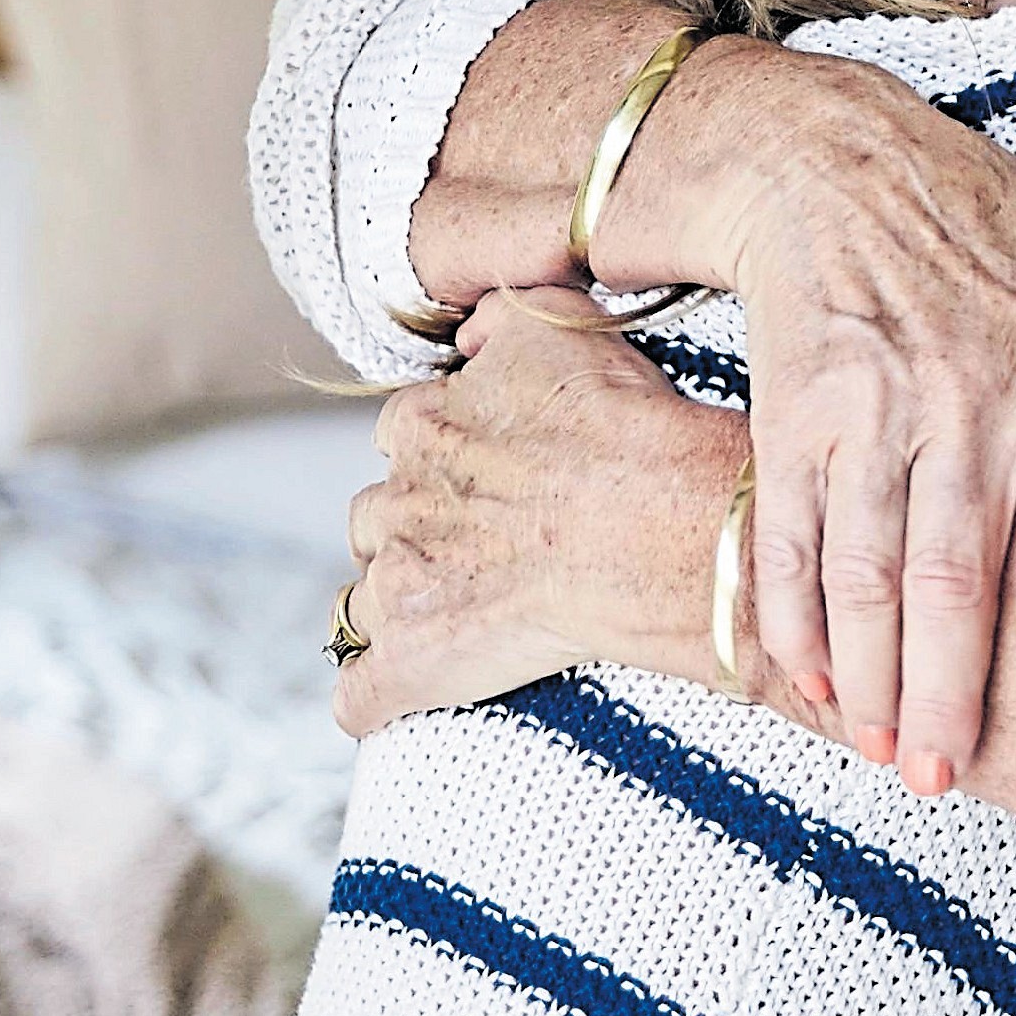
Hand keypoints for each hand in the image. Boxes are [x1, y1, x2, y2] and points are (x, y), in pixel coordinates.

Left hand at [335, 292, 741, 738]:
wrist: (657, 525)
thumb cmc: (623, 429)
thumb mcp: (559, 326)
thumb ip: (498, 318)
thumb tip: (467, 335)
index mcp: (423, 425)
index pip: (401, 439)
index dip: (443, 462)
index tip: (485, 479)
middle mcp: (398, 501)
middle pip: (375, 520)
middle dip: (414, 534)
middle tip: (481, 550)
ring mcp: (399, 587)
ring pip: (363, 603)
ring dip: (399, 608)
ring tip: (459, 619)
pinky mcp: (411, 664)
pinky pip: (359, 694)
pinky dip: (374, 697)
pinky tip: (398, 695)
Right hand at [638, 50, 1015, 791]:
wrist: (827, 157)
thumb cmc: (977, 210)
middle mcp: (960, 399)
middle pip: (962, 566)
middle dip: (954, 683)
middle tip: (957, 774)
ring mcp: (867, 413)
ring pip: (869, 568)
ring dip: (875, 672)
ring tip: (889, 752)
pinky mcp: (790, 417)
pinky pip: (790, 535)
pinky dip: (795, 616)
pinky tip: (813, 681)